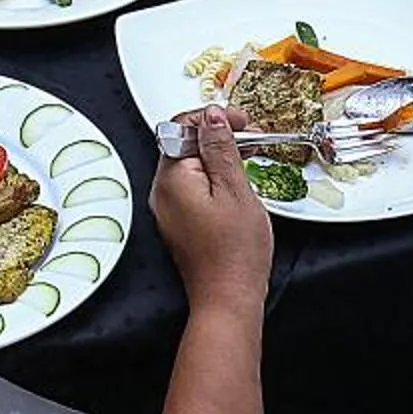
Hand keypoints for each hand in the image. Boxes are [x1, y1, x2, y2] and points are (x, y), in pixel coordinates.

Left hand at [153, 107, 273, 308]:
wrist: (228, 298)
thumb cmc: (234, 254)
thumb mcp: (236, 190)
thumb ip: (221, 148)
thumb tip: (212, 116)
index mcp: (172, 178)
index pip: (182, 126)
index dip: (213, 117)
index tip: (241, 122)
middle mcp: (162, 192)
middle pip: (184, 144)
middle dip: (216, 135)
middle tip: (250, 139)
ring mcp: (169, 208)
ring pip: (190, 165)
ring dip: (217, 157)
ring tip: (247, 161)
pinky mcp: (180, 221)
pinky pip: (193, 187)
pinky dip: (213, 178)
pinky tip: (235, 185)